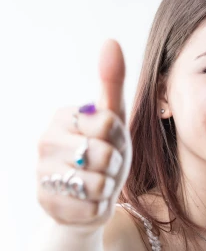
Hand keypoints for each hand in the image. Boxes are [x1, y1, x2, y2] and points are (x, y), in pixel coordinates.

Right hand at [36, 40, 131, 231]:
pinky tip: (89, 200)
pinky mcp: (47, 205)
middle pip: (104, 154)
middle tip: (105, 165)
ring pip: (98, 184)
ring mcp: (42, 174)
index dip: (119, 138)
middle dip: (115, 164)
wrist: (90, 193)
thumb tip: (111, 42)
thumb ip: (112, 82)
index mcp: (62, 117)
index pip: (109, 123)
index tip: (110, 141)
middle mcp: (44, 142)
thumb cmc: (104, 150)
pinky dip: (99, 207)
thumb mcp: (113, 117)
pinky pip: (91, 208)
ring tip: (97, 182)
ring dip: (107, 186)